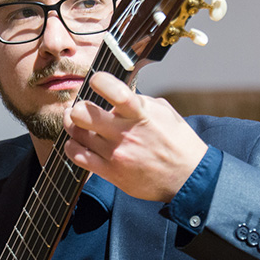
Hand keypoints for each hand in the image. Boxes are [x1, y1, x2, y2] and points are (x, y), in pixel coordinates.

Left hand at [63, 71, 207, 202]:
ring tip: (74, 121)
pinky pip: (78, 157)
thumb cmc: (178, 143)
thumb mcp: (165, 113)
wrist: (188, 178)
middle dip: (77, 107)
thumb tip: (118, 94)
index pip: (115, 92)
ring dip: (71, 124)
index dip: (99, 81)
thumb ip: (140, 101)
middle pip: (83, 114)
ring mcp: (116, 154)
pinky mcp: (111, 172)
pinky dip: (72, 147)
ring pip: (77, 134)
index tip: (96, 80)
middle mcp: (126, 134)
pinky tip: (77, 142)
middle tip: (79, 108)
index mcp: (141, 115)